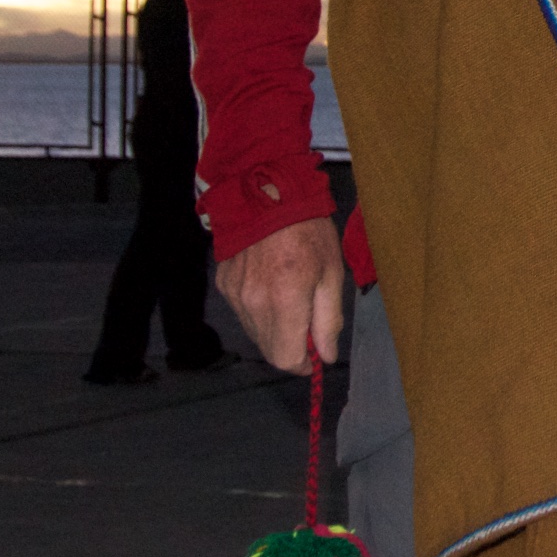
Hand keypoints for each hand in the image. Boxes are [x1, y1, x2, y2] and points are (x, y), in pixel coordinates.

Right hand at [215, 216, 345, 373]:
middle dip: (291, 346)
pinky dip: (259, 309)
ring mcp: (235, 296)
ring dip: (275, 328)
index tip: (316, 353)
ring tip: (291, 296)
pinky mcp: (224, 285)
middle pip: (269, 350)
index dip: (303, 363)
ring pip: (255, 333)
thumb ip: (328, 319)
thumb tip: (326, 356)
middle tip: (308, 320)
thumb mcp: (332, 272)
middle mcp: (253, 305)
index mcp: (284, 302)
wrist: (266, 194)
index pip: (285, 359)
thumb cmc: (309, 230)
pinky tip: (271, 284)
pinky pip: (243, 312)